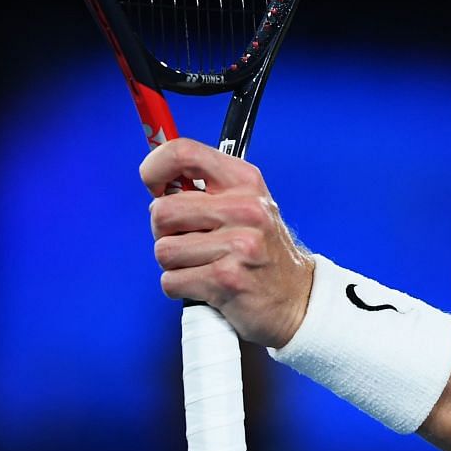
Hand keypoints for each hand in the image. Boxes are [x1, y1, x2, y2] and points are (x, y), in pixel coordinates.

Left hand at [140, 138, 315, 347]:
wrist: (296, 297)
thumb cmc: (260, 249)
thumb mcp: (245, 204)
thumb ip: (205, 187)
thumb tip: (156, 180)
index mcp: (245, 181)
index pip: (183, 153)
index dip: (154, 168)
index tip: (155, 186)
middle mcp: (246, 208)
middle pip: (162, 211)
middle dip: (163, 232)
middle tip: (188, 240)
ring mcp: (239, 244)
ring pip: (163, 250)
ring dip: (174, 264)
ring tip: (203, 264)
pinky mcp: (227, 279)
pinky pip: (171, 281)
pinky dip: (180, 287)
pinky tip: (205, 285)